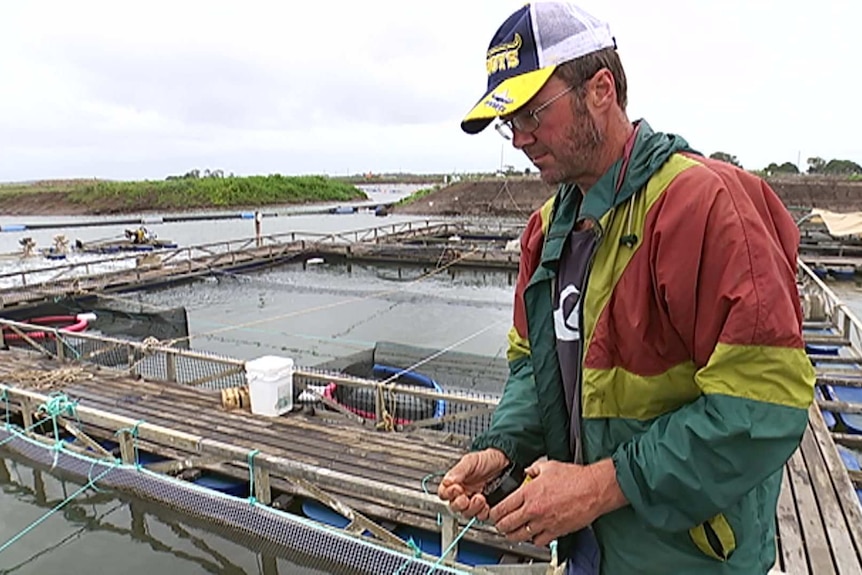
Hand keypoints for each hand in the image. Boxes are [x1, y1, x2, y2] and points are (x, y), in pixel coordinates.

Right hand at [437, 448, 509, 520]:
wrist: (506, 462)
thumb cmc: (487, 460)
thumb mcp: (471, 461)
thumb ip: (458, 471)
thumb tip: (447, 481)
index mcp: (456, 482)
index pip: (444, 493)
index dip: (448, 494)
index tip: (456, 488)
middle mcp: (464, 493)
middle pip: (454, 506)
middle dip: (459, 504)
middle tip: (465, 498)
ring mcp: (474, 502)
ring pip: (466, 513)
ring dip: (472, 508)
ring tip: (479, 498)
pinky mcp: (486, 508)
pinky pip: (480, 517)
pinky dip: (482, 513)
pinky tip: (486, 505)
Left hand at [490, 459, 626, 546]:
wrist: (594, 489)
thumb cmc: (575, 478)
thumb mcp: (548, 466)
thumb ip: (533, 469)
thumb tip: (527, 471)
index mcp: (529, 492)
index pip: (502, 507)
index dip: (494, 513)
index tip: (493, 513)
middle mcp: (534, 509)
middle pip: (507, 524)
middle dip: (500, 526)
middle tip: (499, 524)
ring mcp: (544, 522)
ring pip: (520, 536)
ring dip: (513, 535)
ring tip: (512, 532)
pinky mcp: (555, 531)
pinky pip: (538, 541)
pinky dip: (533, 539)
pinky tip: (533, 534)